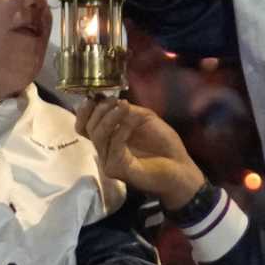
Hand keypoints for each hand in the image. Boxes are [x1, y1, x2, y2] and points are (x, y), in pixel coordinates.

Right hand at [74, 96, 205, 208]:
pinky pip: (113, 146)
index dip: (85, 110)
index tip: (95, 96)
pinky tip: (133, 121)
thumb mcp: (143, 117)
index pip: (84, 125)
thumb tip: (107, 100)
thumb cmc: (163, 143)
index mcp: (109, 137)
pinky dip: (122, 129)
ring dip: (110, 117)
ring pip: (98, 136)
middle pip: (88, 128)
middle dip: (99, 110)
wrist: (179, 166)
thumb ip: (125, 110)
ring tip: (124, 106)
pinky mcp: (117, 168)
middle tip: (114, 100)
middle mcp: (105, 149)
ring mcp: (109, 160)